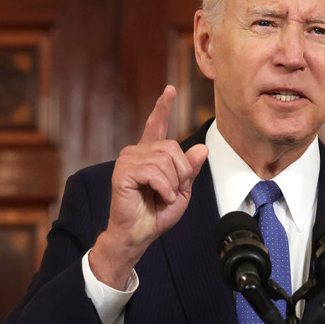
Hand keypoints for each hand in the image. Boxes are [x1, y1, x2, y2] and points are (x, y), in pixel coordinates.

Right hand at [89, 85, 208, 287]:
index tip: (170, 89)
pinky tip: (159, 197)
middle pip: (172, 147)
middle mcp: (137, 152)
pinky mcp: (123, 172)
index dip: (163, 106)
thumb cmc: (156, 214)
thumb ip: (190, 170)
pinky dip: (164, 188)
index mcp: (150, 154)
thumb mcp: (182, 191)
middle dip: (181, 172)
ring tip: (163, 196)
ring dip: (172, 183)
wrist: (139, 234)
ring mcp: (128, 160)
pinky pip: (154, 172)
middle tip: (173, 191)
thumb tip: (201, 149)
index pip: (156, 125)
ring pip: (165, 160)